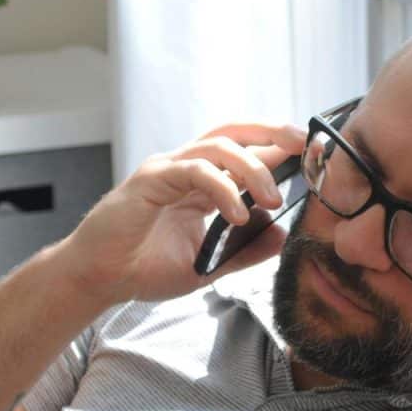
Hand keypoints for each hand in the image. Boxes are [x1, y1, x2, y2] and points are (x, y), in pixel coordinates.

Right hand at [59, 123, 306, 302]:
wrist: (100, 278)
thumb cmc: (144, 267)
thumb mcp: (208, 264)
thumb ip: (244, 251)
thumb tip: (281, 236)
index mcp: (201, 183)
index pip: (244, 151)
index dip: (277, 147)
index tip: (311, 155)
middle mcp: (186, 168)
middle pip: (234, 132)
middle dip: (272, 132)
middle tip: (303, 145)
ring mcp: (167, 169)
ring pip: (217, 147)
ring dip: (252, 168)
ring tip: (272, 198)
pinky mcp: (150, 179)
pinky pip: (194, 171)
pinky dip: (221, 188)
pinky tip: (238, 213)